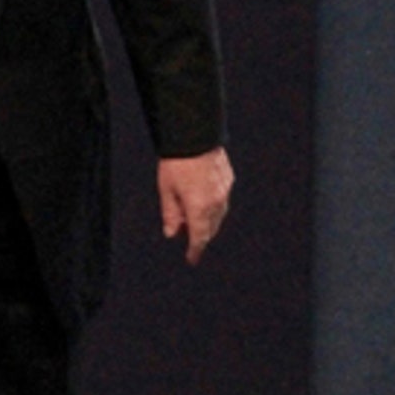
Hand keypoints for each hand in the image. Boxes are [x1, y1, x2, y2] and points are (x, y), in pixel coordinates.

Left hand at [158, 147, 232, 264]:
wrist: (195, 135)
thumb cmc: (176, 162)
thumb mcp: (166, 190)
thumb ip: (170, 214)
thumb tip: (171, 233)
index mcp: (199, 208)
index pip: (199, 237)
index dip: (195, 250)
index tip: (191, 259)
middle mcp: (216, 202)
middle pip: (210, 228)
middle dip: (199, 235)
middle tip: (185, 235)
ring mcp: (224, 190)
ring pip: (218, 215)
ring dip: (207, 221)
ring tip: (192, 218)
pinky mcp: (228, 179)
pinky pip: (222, 199)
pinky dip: (213, 206)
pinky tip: (203, 200)